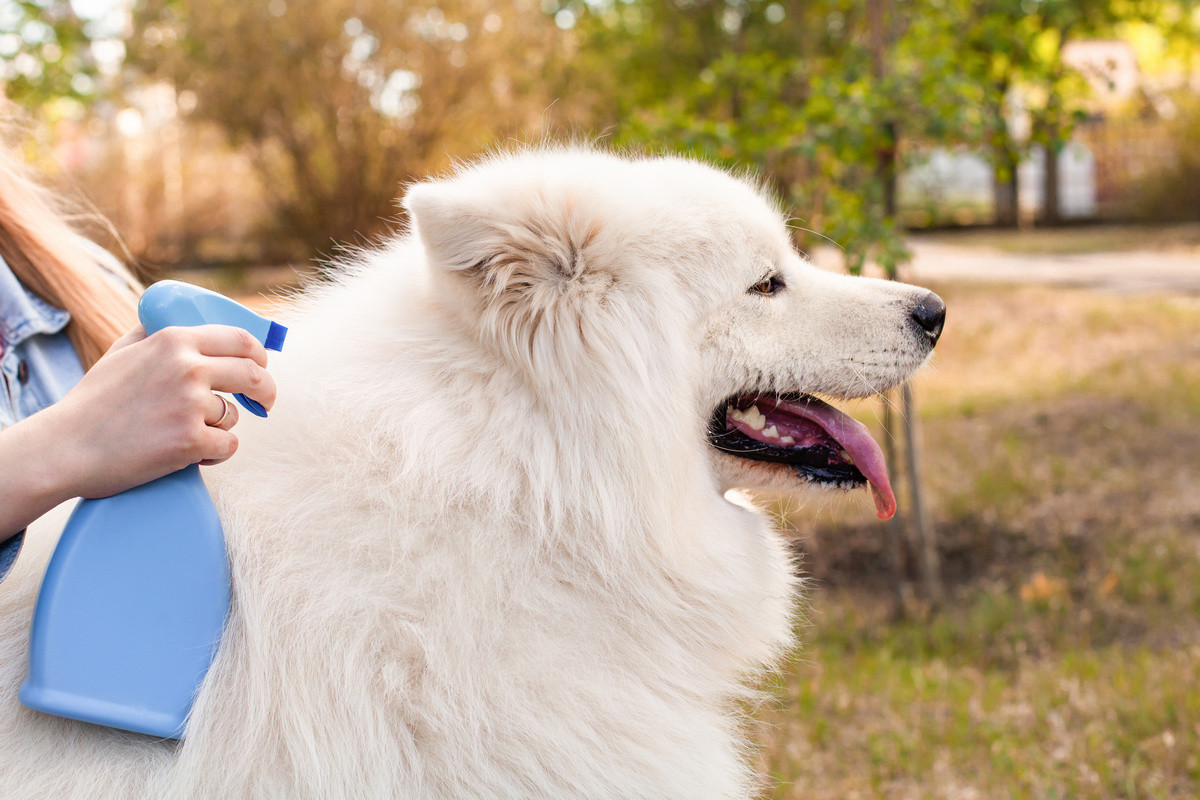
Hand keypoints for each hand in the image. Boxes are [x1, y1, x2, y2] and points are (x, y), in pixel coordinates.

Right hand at [1, 324, 276, 535]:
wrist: (64, 447)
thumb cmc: (92, 402)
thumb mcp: (120, 352)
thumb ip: (154, 332)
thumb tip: (179, 319)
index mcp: (174, 341)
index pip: (241, 340)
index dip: (259, 356)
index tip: (261, 368)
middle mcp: (187, 368)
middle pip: (254, 375)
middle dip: (266, 392)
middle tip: (264, 404)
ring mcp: (190, 405)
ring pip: (234, 415)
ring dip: (221, 428)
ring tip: (188, 434)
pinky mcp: (190, 442)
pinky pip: (228, 446)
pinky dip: (215, 453)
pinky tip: (192, 454)